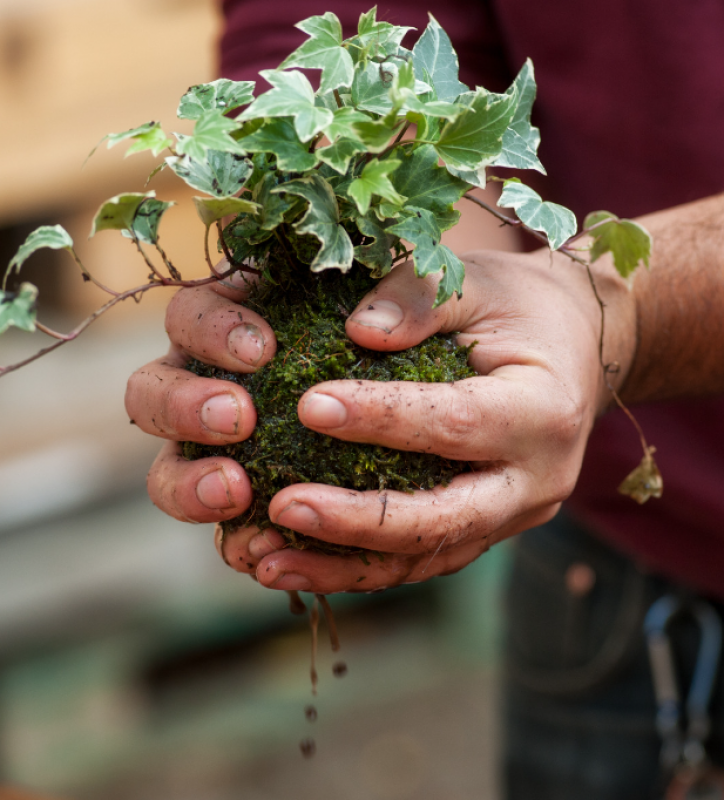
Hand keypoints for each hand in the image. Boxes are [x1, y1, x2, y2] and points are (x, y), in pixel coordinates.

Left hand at [126, 249, 634, 593]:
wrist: (574, 349)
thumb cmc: (520, 308)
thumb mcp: (481, 281)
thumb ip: (422, 296)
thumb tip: (358, 330)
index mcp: (543, 411)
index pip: (455, 422)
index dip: (382, 418)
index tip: (308, 405)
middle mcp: (535, 480)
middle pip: (442, 519)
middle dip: (355, 521)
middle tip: (280, 505)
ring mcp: (513, 515)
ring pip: (424, 556)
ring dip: (342, 567)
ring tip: (266, 561)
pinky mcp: (486, 529)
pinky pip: (420, 559)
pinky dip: (357, 567)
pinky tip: (296, 563)